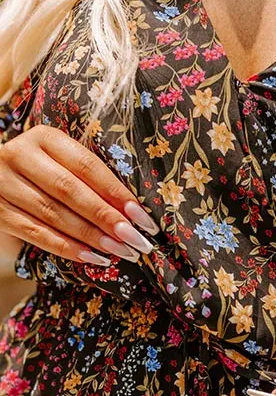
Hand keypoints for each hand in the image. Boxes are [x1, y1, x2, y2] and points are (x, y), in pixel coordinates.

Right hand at [0, 125, 159, 264]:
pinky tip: (92, 258)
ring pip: (53, 213)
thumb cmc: (45, 176)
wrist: (0, 185)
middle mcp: (19, 155)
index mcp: (44, 137)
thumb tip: (135, 213)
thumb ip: (90, 179)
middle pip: (70, 190)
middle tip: (136, 240)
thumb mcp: (63, 165)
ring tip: (120, 251)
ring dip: (91, 236)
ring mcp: (3, 184)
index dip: (116, 192)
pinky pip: (35, 233)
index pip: (86, 165)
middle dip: (107, 218)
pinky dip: (67, 248)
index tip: (142, 217)